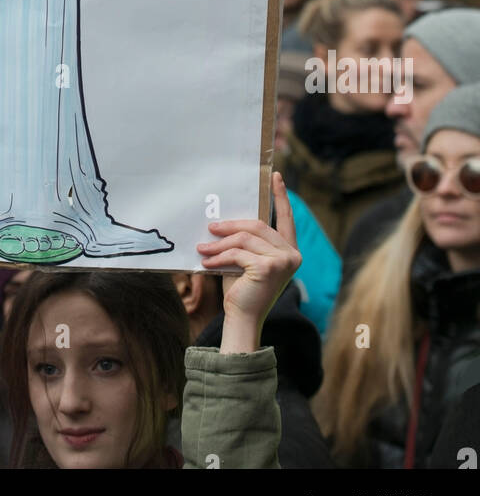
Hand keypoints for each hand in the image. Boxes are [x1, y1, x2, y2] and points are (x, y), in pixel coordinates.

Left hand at [196, 172, 300, 353]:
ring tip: (203, 248)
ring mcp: (284, 261)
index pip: (286, 218)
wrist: (242, 318)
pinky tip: (207, 262)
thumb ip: (245, 240)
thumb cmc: (243, 288)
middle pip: (257, 225)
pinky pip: (238, 253)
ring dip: (220, 243)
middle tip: (211, 226)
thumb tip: (224, 218)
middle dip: (230, 225)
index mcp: (289, 251)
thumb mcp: (246, 259)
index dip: (280, 196)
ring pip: (245, 239)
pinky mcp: (269, 267)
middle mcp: (292, 254)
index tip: (276, 176)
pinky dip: (219, 256)